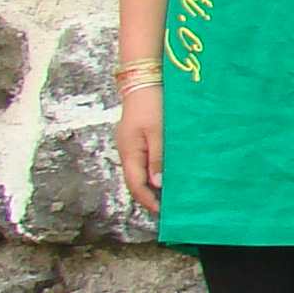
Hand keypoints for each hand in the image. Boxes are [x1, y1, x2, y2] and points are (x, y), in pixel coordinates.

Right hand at [116, 86, 164, 214]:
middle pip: (134, 180)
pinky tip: (163, 175)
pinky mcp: (136, 139)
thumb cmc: (152, 105)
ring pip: (138, 172)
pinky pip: (141, 161)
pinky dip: (151, 172)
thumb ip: (157, 158)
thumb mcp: (158, 132)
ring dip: (150, 184)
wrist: (143, 81)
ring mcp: (130, 145)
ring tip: (167, 195)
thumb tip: (157, 183)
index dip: (147, 199)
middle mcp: (126, 151)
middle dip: (148, 195)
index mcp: (129, 152)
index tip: (161, 211)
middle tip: (166, 207)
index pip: (135, 184)